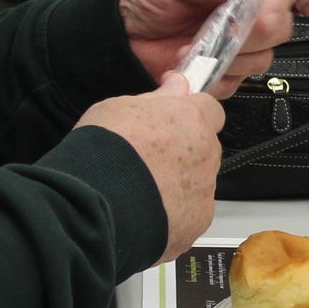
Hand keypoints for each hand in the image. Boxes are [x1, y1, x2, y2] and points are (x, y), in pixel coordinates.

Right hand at [75, 73, 225, 262]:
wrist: (98, 201)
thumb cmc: (106, 150)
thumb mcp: (120, 106)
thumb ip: (159, 97)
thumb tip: (177, 85)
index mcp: (192, 120)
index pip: (209, 108)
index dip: (190, 113)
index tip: (173, 119)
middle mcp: (207, 154)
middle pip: (204, 148)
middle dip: (183, 152)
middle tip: (148, 158)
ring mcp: (204, 191)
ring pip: (197, 183)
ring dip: (177, 184)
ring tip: (140, 189)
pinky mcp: (196, 222)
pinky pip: (188, 214)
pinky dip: (172, 214)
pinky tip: (144, 212)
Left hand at [116, 0, 293, 89]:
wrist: (118, 34)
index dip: (271, 8)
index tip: (247, 20)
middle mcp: (245, 13)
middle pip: (277, 30)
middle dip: (246, 38)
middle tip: (213, 37)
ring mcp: (237, 45)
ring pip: (260, 60)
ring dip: (225, 60)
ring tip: (188, 51)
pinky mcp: (225, 72)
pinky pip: (236, 84)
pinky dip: (212, 80)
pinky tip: (188, 68)